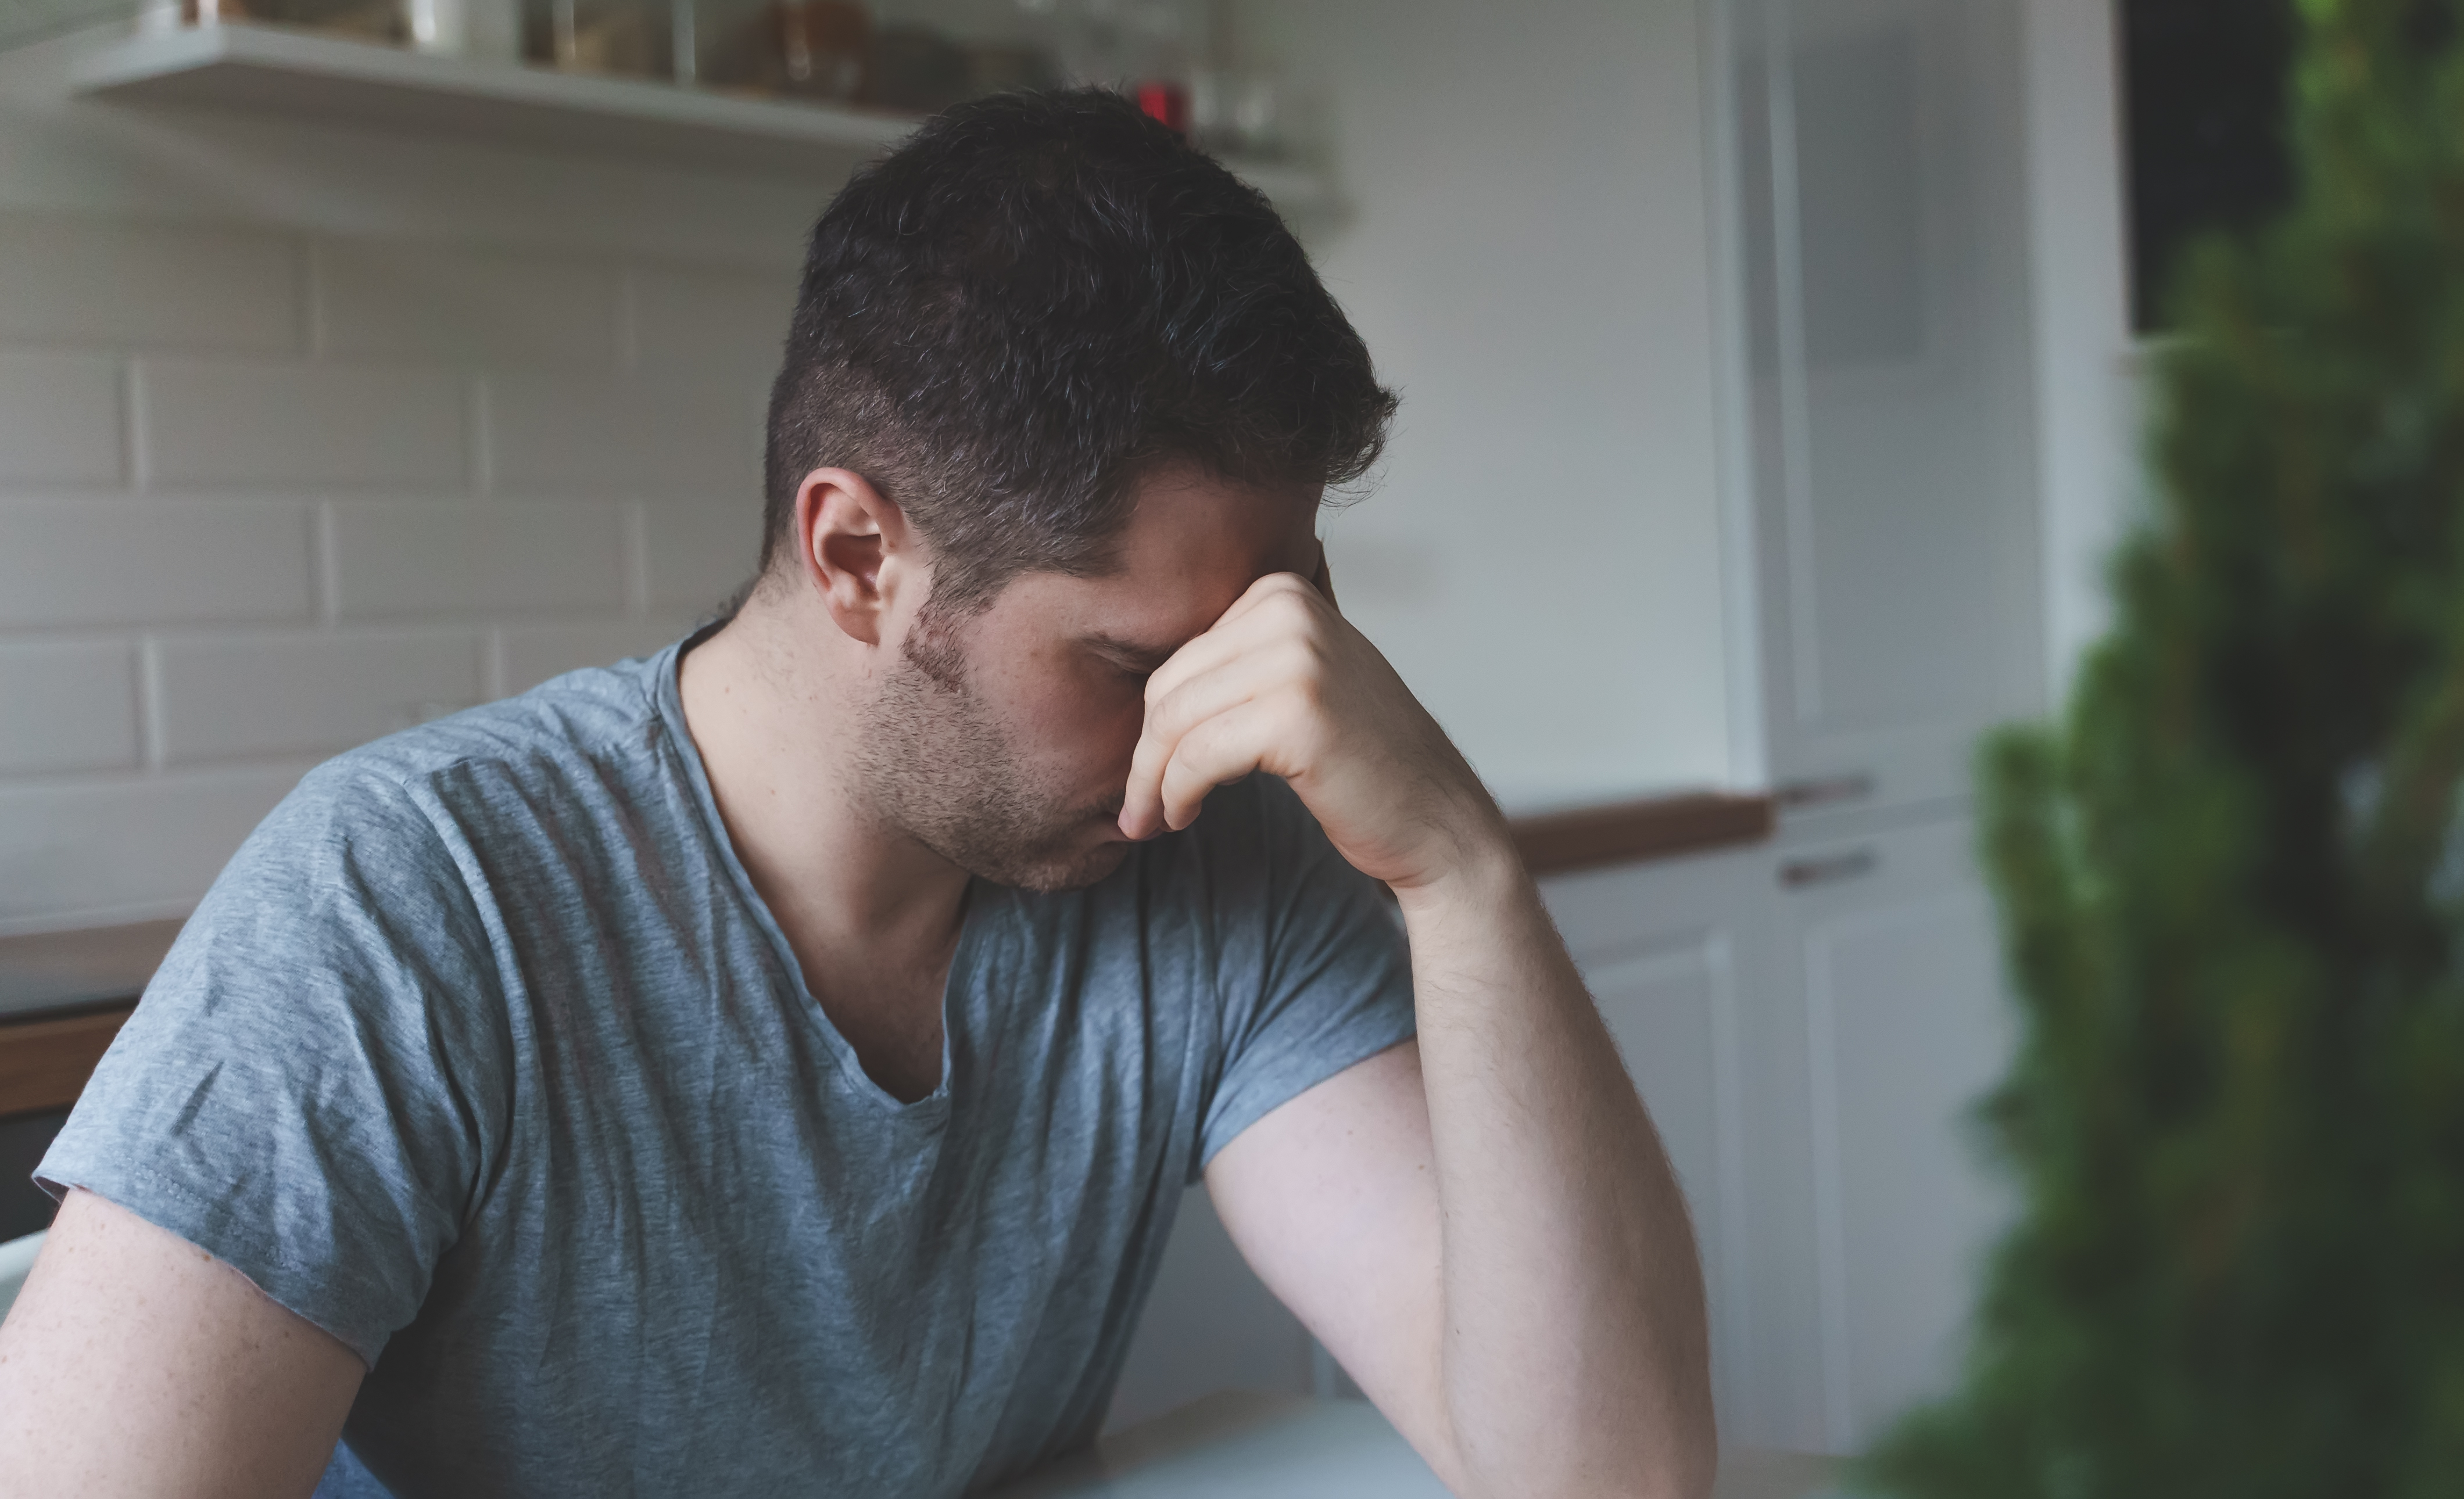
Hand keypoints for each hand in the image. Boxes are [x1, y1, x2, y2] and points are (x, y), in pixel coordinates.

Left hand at [1116, 568, 1508, 893]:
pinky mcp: (1298, 716)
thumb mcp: (1302, 682)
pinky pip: (1196, 756)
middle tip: (1138, 808)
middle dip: (1143, 754)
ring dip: (1150, 782)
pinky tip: (1183, 816)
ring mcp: (1297, 659)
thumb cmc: (1361, 763)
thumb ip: (1240, 662)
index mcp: (1283, 592)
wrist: (1437, 819)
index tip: (1154, 770)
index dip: (1156, 722)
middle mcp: (1290, 611)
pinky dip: (1176, 794)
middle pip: (1168, 687)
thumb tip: (1138, 683)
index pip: (1179, 657)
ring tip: (1151, 819)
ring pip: (1173, 722)